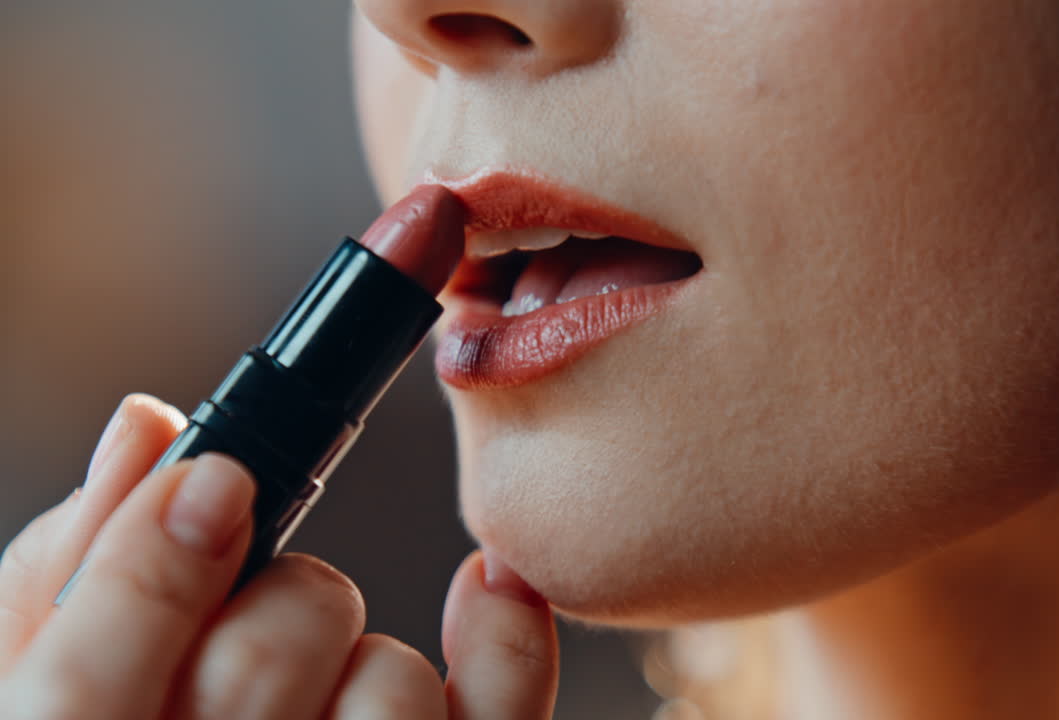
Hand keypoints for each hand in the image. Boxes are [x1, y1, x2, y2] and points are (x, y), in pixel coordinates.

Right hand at [0, 394, 559, 718]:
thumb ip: (70, 573)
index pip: (81, 695)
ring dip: (366, 649)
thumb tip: (149, 431)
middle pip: (256, 665)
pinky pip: (500, 714)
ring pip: (387, 685)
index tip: (210, 481)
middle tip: (263, 599)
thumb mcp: (43, 685)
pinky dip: (506, 641)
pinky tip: (485, 590)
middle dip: (275, 596)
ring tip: (333, 678)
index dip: (145, 568)